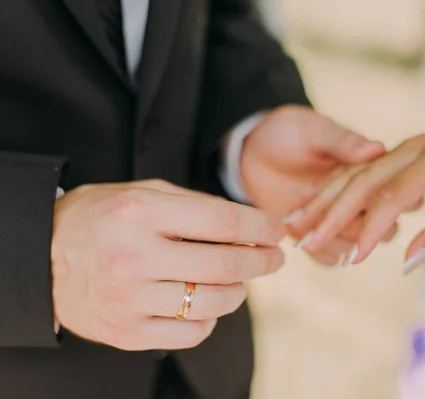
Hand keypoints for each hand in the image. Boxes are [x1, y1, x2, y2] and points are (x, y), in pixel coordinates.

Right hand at [52, 179, 284, 349]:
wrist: (41, 257)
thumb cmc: (101, 219)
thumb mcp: (143, 193)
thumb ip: (195, 206)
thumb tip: (249, 225)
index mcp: (140, 214)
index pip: (221, 221)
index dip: (260, 226)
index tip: (278, 229)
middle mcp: (134, 257)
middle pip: (225, 263)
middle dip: (262, 260)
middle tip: (275, 257)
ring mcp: (129, 299)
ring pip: (214, 302)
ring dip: (240, 289)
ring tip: (240, 279)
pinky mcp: (127, 331)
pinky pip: (192, 333)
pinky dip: (211, 318)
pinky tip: (208, 302)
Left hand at [239, 104, 396, 264]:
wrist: (253, 150)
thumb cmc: (289, 133)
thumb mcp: (314, 131)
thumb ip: (343, 142)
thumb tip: (377, 149)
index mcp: (373, 169)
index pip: (391, 191)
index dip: (378, 198)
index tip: (359, 198)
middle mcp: (364, 200)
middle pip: (383, 226)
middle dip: (355, 226)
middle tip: (326, 220)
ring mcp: (342, 222)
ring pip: (357, 245)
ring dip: (334, 242)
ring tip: (302, 231)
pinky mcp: (321, 237)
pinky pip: (331, 257)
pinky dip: (320, 254)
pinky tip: (298, 238)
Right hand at [294, 114, 424, 269]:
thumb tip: (407, 261)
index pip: (395, 197)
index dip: (371, 228)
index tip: (353, 258)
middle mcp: (413, 147)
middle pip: (362, 180)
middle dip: (331, 213)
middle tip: (304, 241)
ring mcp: (401, 146)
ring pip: (353, 171)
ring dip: (322, 198)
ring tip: (295, 223)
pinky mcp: (395, 151)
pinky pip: (357, 168)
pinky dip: (332, 186)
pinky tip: (310, 201)